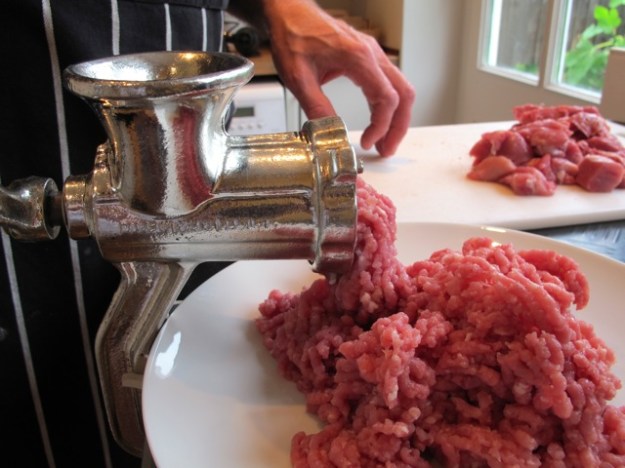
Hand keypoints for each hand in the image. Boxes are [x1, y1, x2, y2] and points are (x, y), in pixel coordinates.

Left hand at [262, 0, 414, 156]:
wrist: (289, 13)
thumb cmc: (293, 36)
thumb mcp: (298, 77)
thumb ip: (316, 106)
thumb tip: (330, 131)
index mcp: (358, 58)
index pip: (386, 98)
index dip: (380, 126)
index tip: (367, 142)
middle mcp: (371, 54)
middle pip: (403, 94)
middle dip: (398, 126)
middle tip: (387, 149)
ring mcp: (372, 54)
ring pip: (401, 88)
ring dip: (397, 117)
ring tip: (384, 140)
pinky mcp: (367, 57)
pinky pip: (389, 82)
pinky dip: (389, 104)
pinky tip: (378, 120)